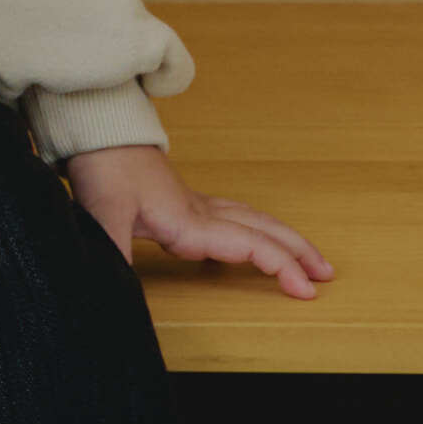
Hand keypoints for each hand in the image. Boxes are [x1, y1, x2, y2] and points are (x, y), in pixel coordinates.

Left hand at [65, 144, 333, 300]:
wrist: (95, 131)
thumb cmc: (103, 167)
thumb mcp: (103, 213)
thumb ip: (112, 251)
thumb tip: (116, 288)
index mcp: (191, 221)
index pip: (252, 246)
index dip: (283, 268)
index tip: (307, 292)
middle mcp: (200, 212)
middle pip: (264, 231)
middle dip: (298, 253)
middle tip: (326, 274)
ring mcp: (194, 204)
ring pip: (252, 221)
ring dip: (282, 238)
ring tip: (304, 258)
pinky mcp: (181, 200)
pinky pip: (231, 217)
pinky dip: (253, 229)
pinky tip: (247, 239)